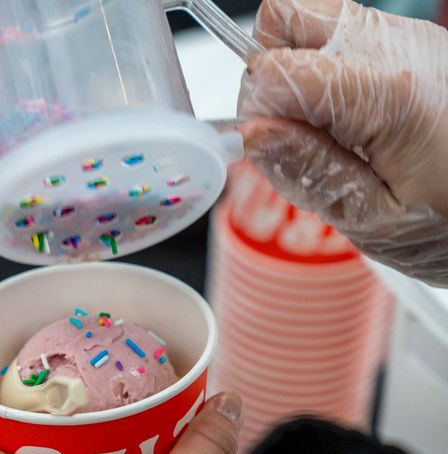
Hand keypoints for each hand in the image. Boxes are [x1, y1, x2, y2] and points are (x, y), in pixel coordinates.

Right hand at [238, 0, 447, 286]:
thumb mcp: (378, 221)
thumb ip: (310, 174)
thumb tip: (253, 136)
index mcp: (387, 95)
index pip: (272, 70)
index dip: (258, 114)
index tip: (278, 151)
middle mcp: (397, 48)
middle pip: (283, 19)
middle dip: (270, 79)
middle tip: (299, 136)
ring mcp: (407, 37)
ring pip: (308, 17)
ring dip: (297, 71)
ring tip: (327, 128)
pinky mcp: (412, 42)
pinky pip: (342, 33)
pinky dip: (326, 70)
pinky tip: (349, 118)